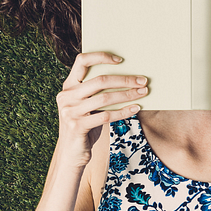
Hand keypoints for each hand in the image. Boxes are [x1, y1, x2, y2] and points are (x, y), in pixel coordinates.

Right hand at [55, 52, 147, 166]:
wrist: (71, 154)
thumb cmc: (84, 125)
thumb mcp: (86, 105)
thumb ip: (96, 92)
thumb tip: (128, 79)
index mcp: (68, 85)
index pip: (82, 60)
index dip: (101, 57)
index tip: (121, 60)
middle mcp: (66, 96)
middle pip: (100, 80)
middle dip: (125, 79)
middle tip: (143, 81)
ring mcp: (70, 111)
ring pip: (105, 98)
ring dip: (128, 95)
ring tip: (143, 93)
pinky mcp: (77, 126)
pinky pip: (107, 116)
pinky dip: (124, 111)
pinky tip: (136, 108)